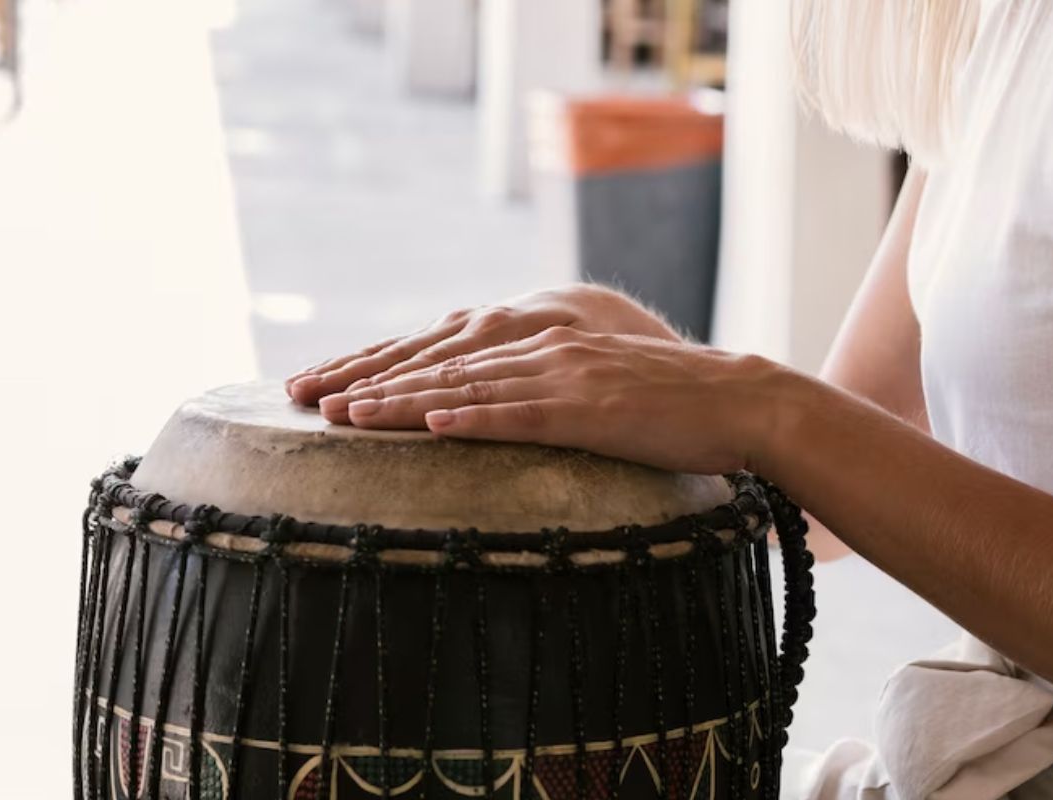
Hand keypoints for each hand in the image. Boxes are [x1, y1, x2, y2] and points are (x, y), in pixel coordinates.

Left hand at [334, 326, 791, 475]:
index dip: (389, 369)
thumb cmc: (672, 405)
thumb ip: (551, 391)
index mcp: (543, 344)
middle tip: (314, 397)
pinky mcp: (591, 409)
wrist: (738, 399)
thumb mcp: (599, 387)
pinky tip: (432, 424)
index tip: (338, 384)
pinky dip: (472, 418)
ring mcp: (566, 375)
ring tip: (349, 414)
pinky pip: (521, 415)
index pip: (451, 356)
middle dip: (374, 381)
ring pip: (469, 387)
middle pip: (443, 365)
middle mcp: (545, 349)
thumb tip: (503, 411)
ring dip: (403, 401)